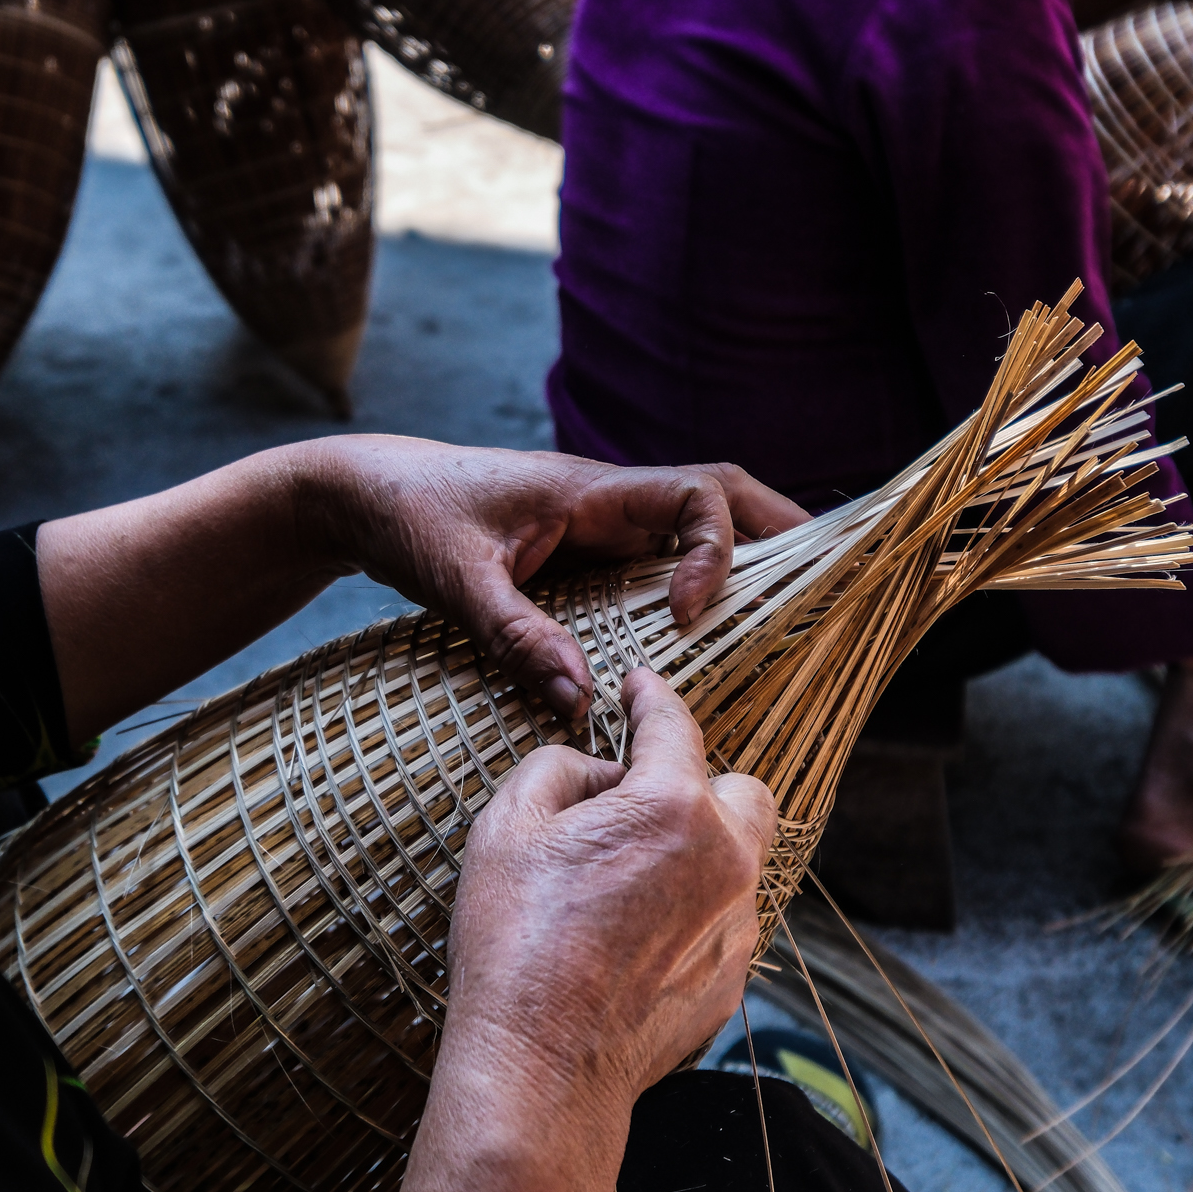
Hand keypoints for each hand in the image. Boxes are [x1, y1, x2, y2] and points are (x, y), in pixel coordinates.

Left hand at [37, 438, 807, 743]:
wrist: (358, 495)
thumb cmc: (405, 519)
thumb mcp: (456, 582)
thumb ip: (516, 636)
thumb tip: (582, 700)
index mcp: (592, 490)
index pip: (697, 496)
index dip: (715, 554)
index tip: (687, 617)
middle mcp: (610, 501)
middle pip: (726, 498)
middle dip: (785, 538)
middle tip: (834, 594)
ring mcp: (602, 526)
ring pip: (702, 527)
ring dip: (751, 563)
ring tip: (805, 620)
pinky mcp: (586, 554)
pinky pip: (664, 562)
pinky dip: (703, 587)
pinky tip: (720, 644)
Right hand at [389, 670, 776, 1191]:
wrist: (541, 1068)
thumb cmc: (516, 944)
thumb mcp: (507, 827)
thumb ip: (558, 769)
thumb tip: (595, 772)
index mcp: (672, 807)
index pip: (674, 725)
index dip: (651, 696)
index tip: (638, 687)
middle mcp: (725, 860)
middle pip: (744, 791)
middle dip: (700, 782)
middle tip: (640, 799)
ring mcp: (736, 925)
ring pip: (736, 861)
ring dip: (695, 852)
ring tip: (625, 878)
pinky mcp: (731, 979)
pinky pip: (722, 921)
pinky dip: (689, 912)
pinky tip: (631, 935)